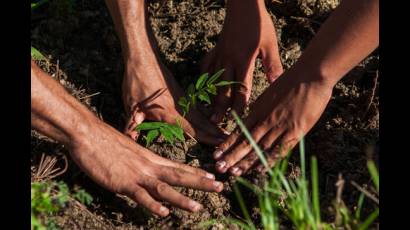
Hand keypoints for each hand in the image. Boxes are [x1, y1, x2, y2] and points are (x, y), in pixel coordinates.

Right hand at [69, 120, 223, 216]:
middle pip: (179, 175)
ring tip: (198, 207)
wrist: (88, 134)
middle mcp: (148, 165)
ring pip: (164, 188)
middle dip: (201, 183)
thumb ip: (139, 162)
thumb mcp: (128, 151)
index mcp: (150, 158)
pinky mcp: (123, 182)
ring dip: (182, 199)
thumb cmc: (105, 142)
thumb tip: (144, 170)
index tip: (212, 176)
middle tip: (220, 187)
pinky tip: (164, 213)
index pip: (178, 166)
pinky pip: (141, 196)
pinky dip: (153, 205)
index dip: (196, 172)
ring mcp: (137, 174)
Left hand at [104, 0, 224, 144]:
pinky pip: (197, 107)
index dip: (207, 138)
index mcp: (169, 113)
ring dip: (214, 125)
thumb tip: (130, 139)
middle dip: (216, 134)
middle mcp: (180, 107)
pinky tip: (211, 118)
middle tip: (231, 142)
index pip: (192, 129)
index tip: (220, 144)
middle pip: (202, 123)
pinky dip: (206, 114)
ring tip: (225, 133)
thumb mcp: (131, 105)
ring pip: (202, 115)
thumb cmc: (136, 81)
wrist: (143, 57)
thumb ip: (132, 124)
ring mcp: (183, 99)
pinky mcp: (181, 93)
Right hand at [201, 0, 282, 122]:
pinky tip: (204, 86)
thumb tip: (277, 84)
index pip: (240, 89)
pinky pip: (206, 66)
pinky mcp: (215, 49)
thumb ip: (273, 66)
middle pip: (223, 89)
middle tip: (217, 122)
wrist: (243, 5)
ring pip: (213, 80)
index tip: (238, 120)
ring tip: (208, 111)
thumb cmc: (259, 24)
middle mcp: (228, 60)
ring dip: (211, 96)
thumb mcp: (270, 45)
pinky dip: (204, 77)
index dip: (239, 106)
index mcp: (243, 61)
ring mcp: (219, 55)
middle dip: (220, 107)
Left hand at [212, 72, 332, 175]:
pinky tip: (259, 170)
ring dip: (246, 162)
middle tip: (219, 168)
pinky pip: (279, 149)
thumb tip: (256, 115)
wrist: (311, 75)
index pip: (239, 131)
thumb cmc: (292, 80)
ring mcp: (279, 127)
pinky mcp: (295, 131)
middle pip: (245, 142)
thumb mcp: (270, 93)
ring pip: (259, 148)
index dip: (227, 143)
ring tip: (233, 173)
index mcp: (258, 110)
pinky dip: (269, 160)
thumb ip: (262, 107)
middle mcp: (265, 120)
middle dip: (231, 157)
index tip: (217, 153)